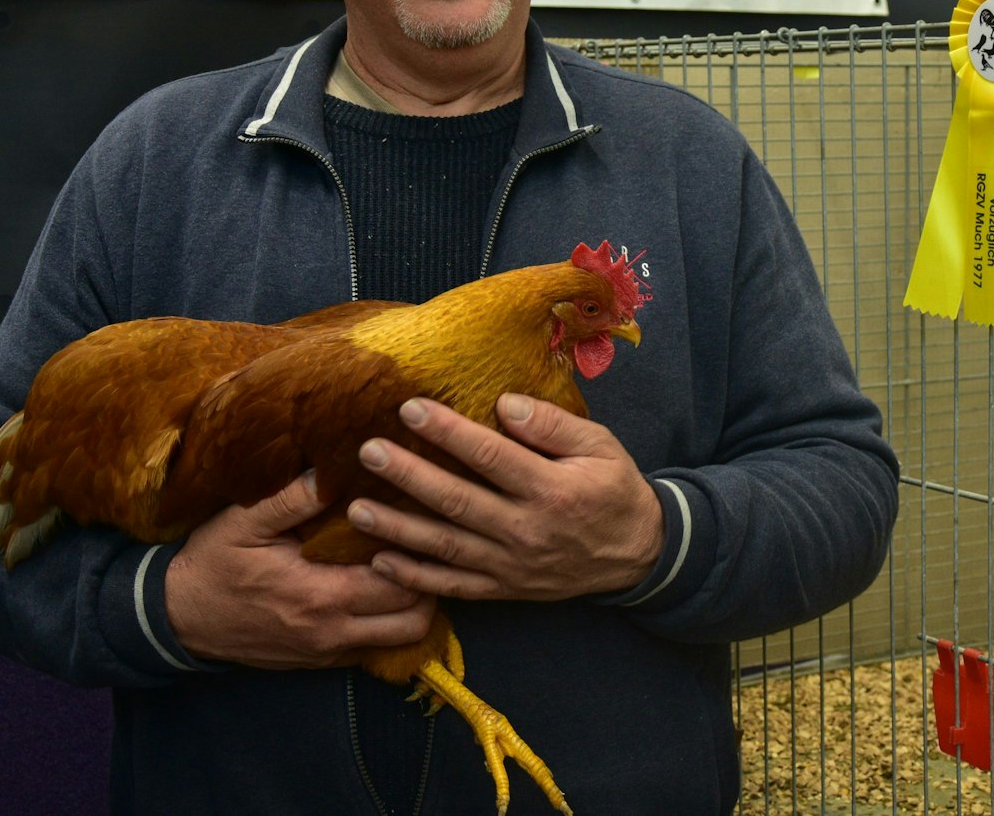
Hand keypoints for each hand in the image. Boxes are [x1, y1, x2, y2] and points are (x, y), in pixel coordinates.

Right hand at [165, 470, 435, 667]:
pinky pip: (374, 649)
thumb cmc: (212, 563)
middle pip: (415, 616)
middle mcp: (332, 631)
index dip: (421, 552)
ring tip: (410, 566)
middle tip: (426, 540)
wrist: (176, 617)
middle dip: (430, 579)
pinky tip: (383, 592)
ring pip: (402, 639)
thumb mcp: (244, 522)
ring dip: (415, 606)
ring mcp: (327, 652)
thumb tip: (333, 469)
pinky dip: (388, 624)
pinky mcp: (320, 662)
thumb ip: (291, 499)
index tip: (423, 520)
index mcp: (321, 595)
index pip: (401, 582)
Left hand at [348, 393, 664, 601]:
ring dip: (398, 529)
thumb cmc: (612, 489)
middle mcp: (527, 530)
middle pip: (458, 501)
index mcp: (552, 490)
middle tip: (369, 451)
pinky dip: (416, 578)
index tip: (410, 409)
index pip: (491, 457)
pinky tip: (382, 561)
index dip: (449, 432)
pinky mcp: (504, 589)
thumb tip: (505, 404)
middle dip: (409, 476)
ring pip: (446, 547)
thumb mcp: (600, 445)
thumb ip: (552, 425)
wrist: (636, 554)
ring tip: (357, 509)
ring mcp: (512, 565)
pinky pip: (454, 586)